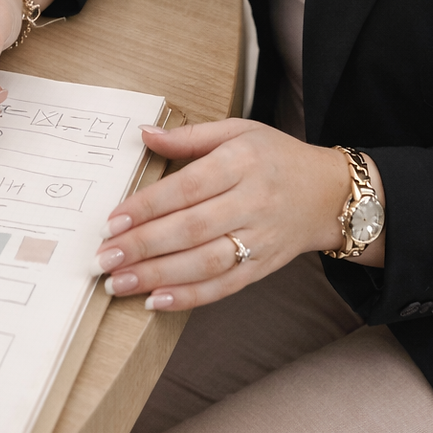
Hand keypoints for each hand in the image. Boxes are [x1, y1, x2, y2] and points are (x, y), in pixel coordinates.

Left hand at [91, 120, 378, 311]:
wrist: (328, 193)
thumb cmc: (275, 157)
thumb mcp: (238, 131)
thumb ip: (190, 136)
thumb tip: (143, 135)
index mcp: (242, 162)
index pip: (188, 187)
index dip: (148, 206)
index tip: (112, 221)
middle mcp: (253, 201)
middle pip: (192, 229)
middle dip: (143, 246)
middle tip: (104, 257)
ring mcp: (260, 239)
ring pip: (205, 263)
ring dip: (158, 276)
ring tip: (118, 283)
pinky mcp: (263, 267)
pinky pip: (224, 286)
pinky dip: (189, 298)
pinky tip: (156, 301)